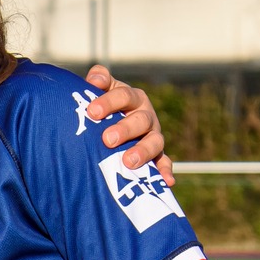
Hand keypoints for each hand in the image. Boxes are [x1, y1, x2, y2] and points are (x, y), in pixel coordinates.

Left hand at [83, 64, 173, 185]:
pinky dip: (166, 171)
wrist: (112, 126)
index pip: (123, 96)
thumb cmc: (104, 109)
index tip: (92, 112)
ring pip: (154, 142)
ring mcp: (153, 136)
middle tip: (108, 139)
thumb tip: (95, 78)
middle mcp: (146, 116)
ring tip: (129, 162)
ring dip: (143, 151)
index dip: (108, 103)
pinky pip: (164, 163)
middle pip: (140, 120)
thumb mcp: (102, 91)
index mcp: (133, 98)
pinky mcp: (158, 155)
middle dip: (125, 129)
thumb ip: (99, 81)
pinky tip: (167, 181)